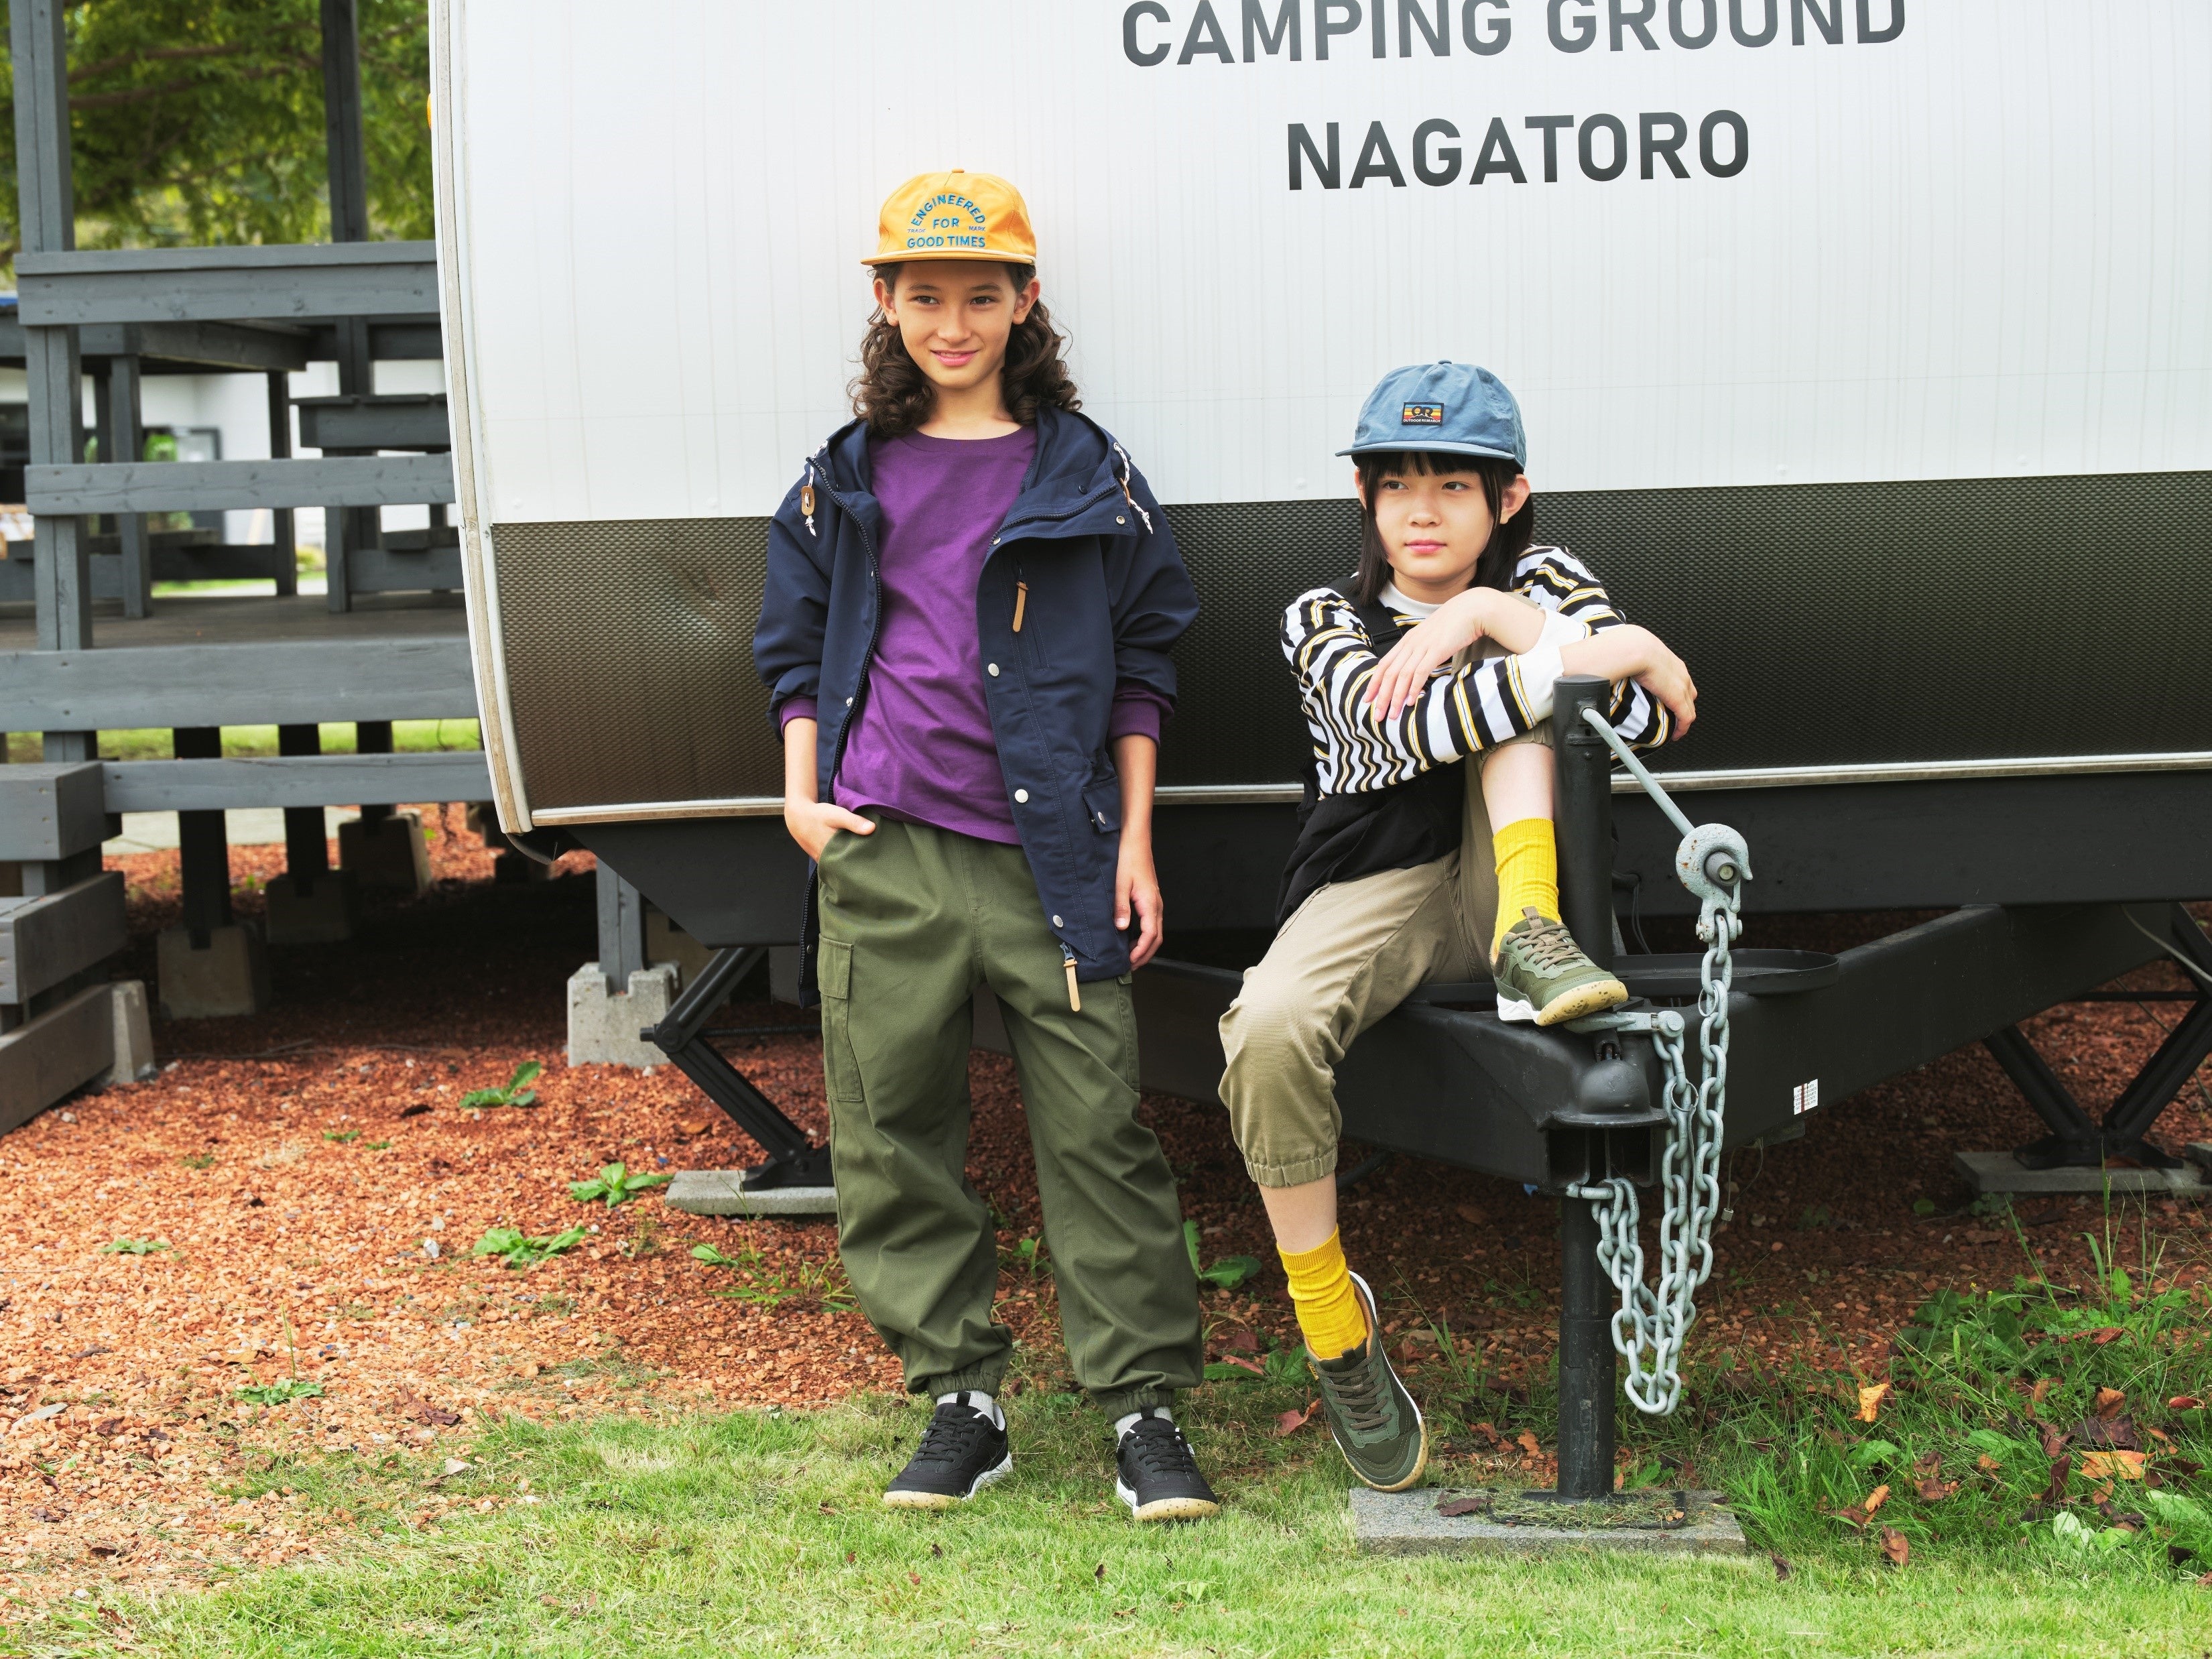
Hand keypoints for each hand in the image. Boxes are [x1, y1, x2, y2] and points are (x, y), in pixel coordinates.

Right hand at [784, 797, 873, 861]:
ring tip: (864, 859)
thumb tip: (872, 829)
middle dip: (858, 864)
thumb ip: (854, 822)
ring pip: (839, 866)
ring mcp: (822, 860)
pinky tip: (850, 855)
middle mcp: (826, 859)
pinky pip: (833, 863)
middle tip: (873, 860)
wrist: (798, 817)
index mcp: (832, 851)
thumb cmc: (818, 815)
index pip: (852, 862)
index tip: (876, 859)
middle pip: (846, 866)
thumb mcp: (837, 815)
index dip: (864, 861)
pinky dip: (841, 860)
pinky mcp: (820, 858)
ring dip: (849, 862)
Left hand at [1116, 837, 1164, 968]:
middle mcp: (1156, 906)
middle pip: (1157, 938)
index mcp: (1150, 904)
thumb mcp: (1120, 884)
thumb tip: (1121, 929)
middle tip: (1130, 967)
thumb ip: (1121, 907)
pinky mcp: (1150, 900)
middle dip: (1145, 955)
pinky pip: (1152, 924)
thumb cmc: (1128, 860)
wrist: (1135, 842)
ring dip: (1145, 947)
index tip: (1129, 962)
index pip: (1150, 935)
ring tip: (1131, 957)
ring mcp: (1155, 903)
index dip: (1140, 951)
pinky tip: (1132, 939)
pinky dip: (1144, 937)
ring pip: (1155, 932)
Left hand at [1364, 589, 1490, 721]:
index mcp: (1407, 641)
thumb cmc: (1452, 625)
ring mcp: (1422, 646)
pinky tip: (1411, 701)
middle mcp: (1410, 644)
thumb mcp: (1429, 637)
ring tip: (1393, 715)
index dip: (1374, 683)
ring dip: (1396, 697)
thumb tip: (1414, 669)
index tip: (1367, 699)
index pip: (1383, 665)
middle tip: (1377, 715)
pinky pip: (1421, 672)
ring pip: (1402, 675)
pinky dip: (1414, 688)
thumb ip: (1419, 651)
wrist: (1470, 610)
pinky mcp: (1437, 650)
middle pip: (1389, 674)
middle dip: (1381, 697)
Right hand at [1633, 636, 1697, 736]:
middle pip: (1690, 696)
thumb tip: (1618, 670)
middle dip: (1683, 709)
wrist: (1635, 649)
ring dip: (1683, 720)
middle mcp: (1681, 674)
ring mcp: (1682, 686)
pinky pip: (1685, 718)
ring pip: (1689, 708)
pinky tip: (1676, 735)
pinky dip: (1682, 728)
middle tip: (1673, 719)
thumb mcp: (1637, 656)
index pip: (1682, 682)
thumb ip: (1633, 665)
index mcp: (1672, 663)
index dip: (1677, 696)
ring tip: (1675, 730)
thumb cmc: (1630, 649)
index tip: (1668, 705)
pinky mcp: (1678, 698)